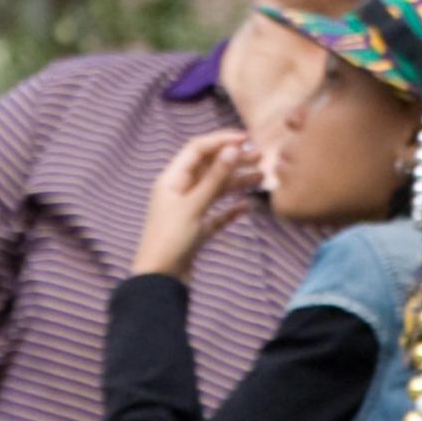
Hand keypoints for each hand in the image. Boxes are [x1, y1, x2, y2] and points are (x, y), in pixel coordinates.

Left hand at [133, 130, 256, 277]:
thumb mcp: (193, 206)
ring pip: (216, 190)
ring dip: (237, 183)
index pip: (198, 149)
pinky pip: (217, 214)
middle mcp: (179, 191)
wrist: (159, 281)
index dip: (221, 140)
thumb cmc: (170, 239)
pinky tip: (247, 206)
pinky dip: (231, 209)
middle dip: (234, 161)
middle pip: (209, 168)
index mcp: (172, 179)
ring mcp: (188, 211)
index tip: (247, 139)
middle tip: (261, 159)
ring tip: (262, 179)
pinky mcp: (196, 230)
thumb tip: (232, 149)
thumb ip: (214, 178)